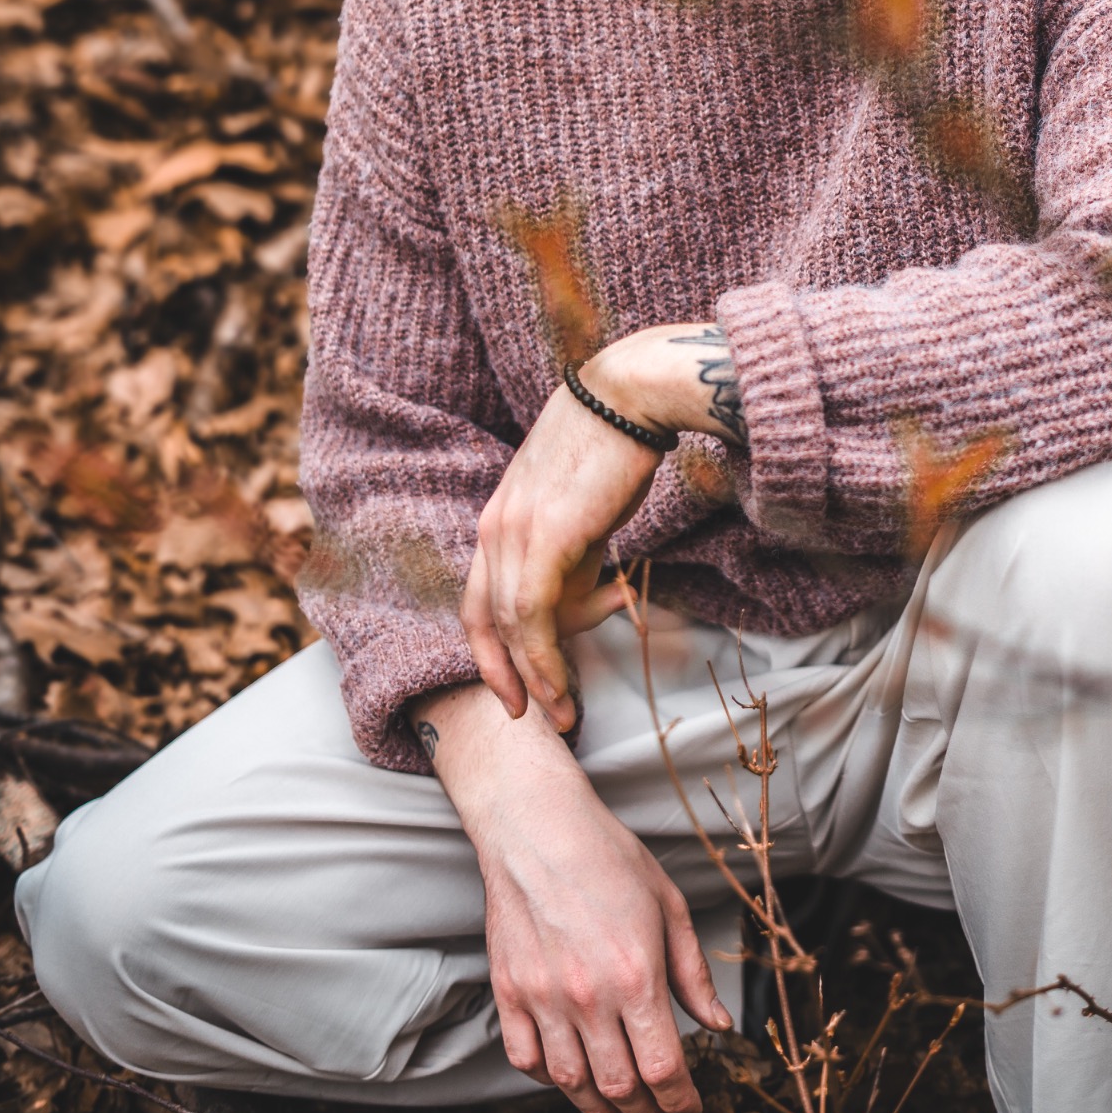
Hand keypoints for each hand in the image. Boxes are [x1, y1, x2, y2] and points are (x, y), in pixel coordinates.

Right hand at [415, 684, 733, 1112]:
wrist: (538, 827)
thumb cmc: (608, 857)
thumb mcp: (669, 906)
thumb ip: (693, 974)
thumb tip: (718, 1025)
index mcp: (636, 976)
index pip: (663, 1070)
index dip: (681, 1102)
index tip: (690, 1108)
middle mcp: (588, 997)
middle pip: (620, 1089)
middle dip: (647, 1112)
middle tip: (660, 1110)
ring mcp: (543, 998)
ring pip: (573, 1084)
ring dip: (601, 1105)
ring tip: (620, 1103)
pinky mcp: (509, 992)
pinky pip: (527, 1061)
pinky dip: (551, 1078)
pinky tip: (571, 1070)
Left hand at [462, 325, 745, 728]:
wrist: (631, 397)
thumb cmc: (617, 446)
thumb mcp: (582, 507)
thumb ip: (574, 549)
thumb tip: (589, 590)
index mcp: (499, 516)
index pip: (480, 597)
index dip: (492, 648)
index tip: (513, 687)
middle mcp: (495, 526)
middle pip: (484, 619)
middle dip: (507, 675)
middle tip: (536, 715)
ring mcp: (515, 532)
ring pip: (512, 626)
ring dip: (537, 678)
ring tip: (565, 713)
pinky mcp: (545, 538)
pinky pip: (535, 617)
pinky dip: (544, 660)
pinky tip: (561, 687)